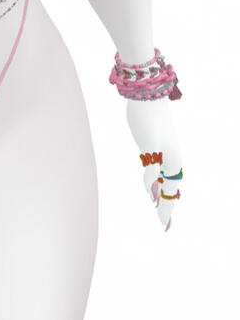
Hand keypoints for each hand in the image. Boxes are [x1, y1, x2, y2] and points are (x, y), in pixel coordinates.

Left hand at [124, 98, 181, 232]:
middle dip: (167, 205)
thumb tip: (153, 192)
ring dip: (163, 194)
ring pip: (165, 179)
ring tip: (159, 208)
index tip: (164, 225)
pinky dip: (157, 181)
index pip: (169, 191)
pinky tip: (153, 185)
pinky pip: (159, 170)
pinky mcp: (155, 145)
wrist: (147, 93)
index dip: (166, 208)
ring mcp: (164, 151)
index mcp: (172, 160)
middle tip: (164, 225)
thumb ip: (151, 169)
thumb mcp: (148, 144)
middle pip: (170, 187)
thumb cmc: (147, 117)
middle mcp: (171, 157)